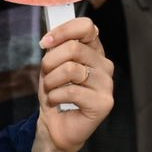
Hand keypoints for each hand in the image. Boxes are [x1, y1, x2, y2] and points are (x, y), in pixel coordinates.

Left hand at [31, 15, 115, 151]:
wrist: (55, 125)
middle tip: (46, 76)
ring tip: (52, 90)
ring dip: (51, 81)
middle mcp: (105, 65)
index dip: (62, 32)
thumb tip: (49, 38)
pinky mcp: (104, 103)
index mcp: (94, 52)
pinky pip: (71, 91)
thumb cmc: (56, 93)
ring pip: (70, 69)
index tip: (45, 43)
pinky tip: (58, 102)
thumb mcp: (51, 66)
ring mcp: (107, 84)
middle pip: (73, 48)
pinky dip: (55, 96)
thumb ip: (55, 48)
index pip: (86, 27)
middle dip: (49, 62)